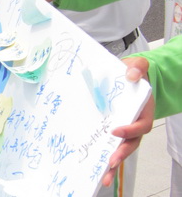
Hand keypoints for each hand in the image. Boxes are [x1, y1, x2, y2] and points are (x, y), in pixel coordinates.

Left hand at [102, 56, 153, 186]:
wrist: (129, 76)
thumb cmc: (133, 73)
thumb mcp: (138, 66)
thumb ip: (138, 68)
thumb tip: (132, 75)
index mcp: (143, 111)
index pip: (141, 125)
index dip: (130, 130)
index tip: (115, 131)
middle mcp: (135, 124)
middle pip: (131, 143)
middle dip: (121, 154)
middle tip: (110, 162)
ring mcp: (125, 129)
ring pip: (122, 150)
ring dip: (113, 163)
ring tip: (103, 176)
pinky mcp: (113, 131)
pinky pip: (111, 146)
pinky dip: (106, 158)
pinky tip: (97, 170)